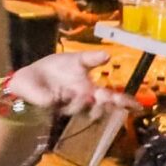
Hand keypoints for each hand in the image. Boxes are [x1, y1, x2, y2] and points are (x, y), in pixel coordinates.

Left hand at [0, 52, 137, 118]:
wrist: (28, 76)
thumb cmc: (54, 69)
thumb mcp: (75, 60)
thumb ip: (90, 59)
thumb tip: (107, 55)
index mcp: (89, 90)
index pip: (111, 99)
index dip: (125, 102)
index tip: (138, 105)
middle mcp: (81, 102)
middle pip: (100, 109)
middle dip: (106, 105)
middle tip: (107, 97)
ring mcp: (67, 108)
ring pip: (83, 110)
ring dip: (84, 102)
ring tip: (82, 93)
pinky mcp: (52, 110)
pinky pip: (64, 108)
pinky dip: (67, 101)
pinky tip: (66, 94)